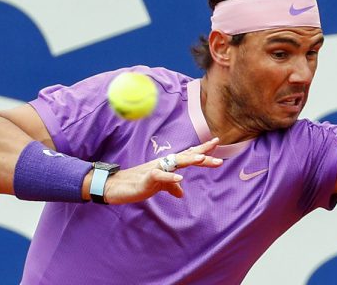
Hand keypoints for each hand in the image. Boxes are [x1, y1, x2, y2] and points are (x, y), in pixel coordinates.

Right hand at [101, 137, 222, 203]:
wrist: (117, 187)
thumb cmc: (138, 184)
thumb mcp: (158, 186)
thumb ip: (170, 187)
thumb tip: (181, 193)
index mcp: (168, 164)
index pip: (188, 154)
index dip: (202, 149)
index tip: (217, 143)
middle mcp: (164, 163)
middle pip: (186, 157)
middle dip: (203, 156)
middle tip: (219, 159)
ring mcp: (156, 169)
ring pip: (175, 162)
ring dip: (189, 160)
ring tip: (202, 160)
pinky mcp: (147, 178)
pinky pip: (160, 176)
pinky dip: (170, 178)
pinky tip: (179, 180)